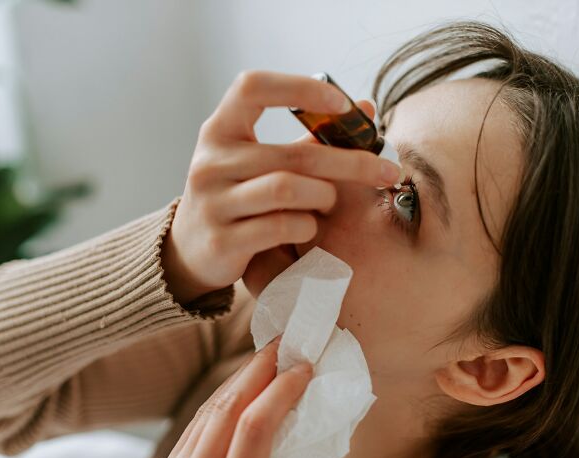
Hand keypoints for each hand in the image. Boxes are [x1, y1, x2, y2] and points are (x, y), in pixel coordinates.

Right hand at [160, 70, 401, 302]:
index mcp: (219, 130)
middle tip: (388, 171)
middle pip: (294, 153)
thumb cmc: (238, 195)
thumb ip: (309, 137)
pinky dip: (306, 226)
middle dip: (351, 163)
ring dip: (324, 196)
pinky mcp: (221, 240)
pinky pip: (281, 226)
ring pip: (288, 189)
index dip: (298, 88)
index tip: (341, 102)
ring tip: (329, 202)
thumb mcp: (261, 160)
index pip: (251, 88)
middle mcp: (211, 161)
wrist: (191, 249)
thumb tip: (365, 108)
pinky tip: (308, 227)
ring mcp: (213, 202)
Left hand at [163, 336, 312, 457]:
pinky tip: (237, 387)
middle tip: (283, 344)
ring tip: (265, 359)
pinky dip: (221, 398)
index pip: (255, 425)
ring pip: (209, 410)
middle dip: (259, 369)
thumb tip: (303, 418)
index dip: (282, 390)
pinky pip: (197, 424)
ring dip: (240, 378)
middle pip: (228, 407)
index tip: (304, 369)